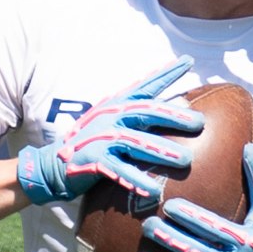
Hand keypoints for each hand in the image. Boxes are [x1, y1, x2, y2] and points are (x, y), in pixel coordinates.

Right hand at [16, 57, 203, 205]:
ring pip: (135, 142)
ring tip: (186, 160)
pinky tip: (153, 190)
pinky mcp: (92, 161)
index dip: (166, 73)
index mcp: (118, 105)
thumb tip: (182, 107)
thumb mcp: (116, 124)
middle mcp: (110, 117)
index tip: (188, 61)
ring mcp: (100, 138)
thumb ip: (143, 118)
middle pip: (146, 112)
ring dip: (162, 151)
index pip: (146, 85)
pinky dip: (135, 180)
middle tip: (200, 122)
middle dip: (173, 116)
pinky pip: (117, 170)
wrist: (53, 165)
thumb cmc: (93, 145)